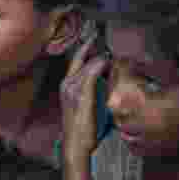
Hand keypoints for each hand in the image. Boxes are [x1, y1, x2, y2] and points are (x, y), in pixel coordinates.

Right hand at [59, 35, 108, 167]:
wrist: (75, 145)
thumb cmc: (82, 128)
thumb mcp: (86, 105)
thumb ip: (93, 91)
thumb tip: (107, 80)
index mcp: (67, 85)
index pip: (76, 59)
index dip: (86, 46)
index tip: (95, 35)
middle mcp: (67, 84)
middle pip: (81, 58)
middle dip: (93, 46)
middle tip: (103, 36)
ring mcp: (72, 90)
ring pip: (87, 64)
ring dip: (100, 56)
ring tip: (111, 51)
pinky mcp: (81, 96)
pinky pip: (91, 75)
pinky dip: (99, 66)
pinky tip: (107, 61)